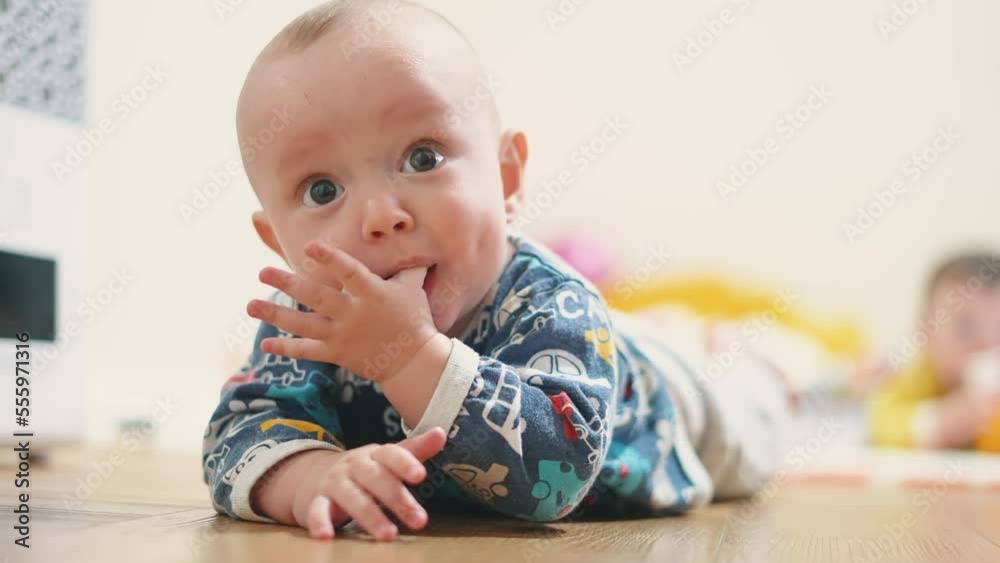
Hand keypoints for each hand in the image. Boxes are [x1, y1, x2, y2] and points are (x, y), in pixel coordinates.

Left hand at [247, 241, 437, 381]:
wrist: (413, 362)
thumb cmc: (414, 321)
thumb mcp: (412, 289)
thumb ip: (407, 268)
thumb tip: (412, 247)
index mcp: (372, 293)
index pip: (349, 272)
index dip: (330, 259)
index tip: (310, 247)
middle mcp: (353, 313)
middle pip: (316, 297)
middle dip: (288, 284)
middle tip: (262, 272)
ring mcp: (342, 335)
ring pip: (304, 324)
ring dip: (276, 314)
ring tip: (250, 305)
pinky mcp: (337, 353)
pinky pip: (308, 351)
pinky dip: (287, 348)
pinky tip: (266, 343)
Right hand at [255, 427, 447, 540]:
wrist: (318, 476)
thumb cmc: (367, 471)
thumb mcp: (389, 458)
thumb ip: (415, 450)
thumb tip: (441, 432)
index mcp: (374, 454)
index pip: (391, 454)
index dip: (405, 463)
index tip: (420, 476)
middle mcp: (354, 466)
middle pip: (375, 479)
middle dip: (397, 499)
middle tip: (419, 520)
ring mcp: (334, 483)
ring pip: (352, 497)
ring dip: (369, 516)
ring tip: (388, 535)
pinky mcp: (317, 501)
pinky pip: (317, 510)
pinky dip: (320, 522)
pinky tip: (326, 536)